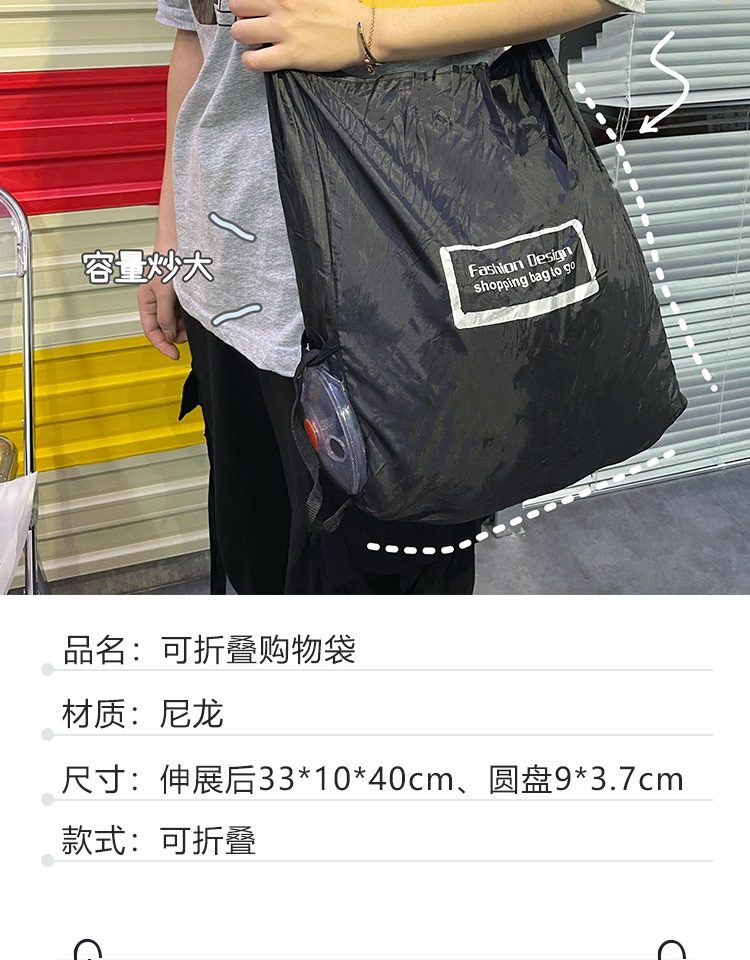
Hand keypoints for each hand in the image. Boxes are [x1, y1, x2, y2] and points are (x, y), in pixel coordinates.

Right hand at [136, 247, 186, 360]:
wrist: (183, 238)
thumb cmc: (168, 256)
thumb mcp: (164, 290)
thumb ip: (164, 315)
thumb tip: (167, 334)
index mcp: (147, 299)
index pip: (150, 330)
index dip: (161, 345)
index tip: (174, 354)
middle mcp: (158, 299)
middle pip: (165, 328)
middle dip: (176, 334)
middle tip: (189, 335)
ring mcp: (171, 296)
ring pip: (177, 320)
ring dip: (185, 325)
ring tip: (194, 320)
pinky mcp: (183, 292)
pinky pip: (186, 311)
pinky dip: (192, 315)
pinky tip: (198, 312)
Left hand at [228, 0, 367, 72]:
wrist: (363, 32)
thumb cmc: (342, 9)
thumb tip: (277, 0)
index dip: (247, 1)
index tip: (253, 8)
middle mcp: (282, 5)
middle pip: (238, 6)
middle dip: (242, 15)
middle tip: (253, 23)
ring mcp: (285, 31)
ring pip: (240, 32)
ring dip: (244, 38)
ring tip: (255, 42)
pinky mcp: (291, 55)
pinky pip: (254, 60)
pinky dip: (251, 61)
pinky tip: (258, 59)